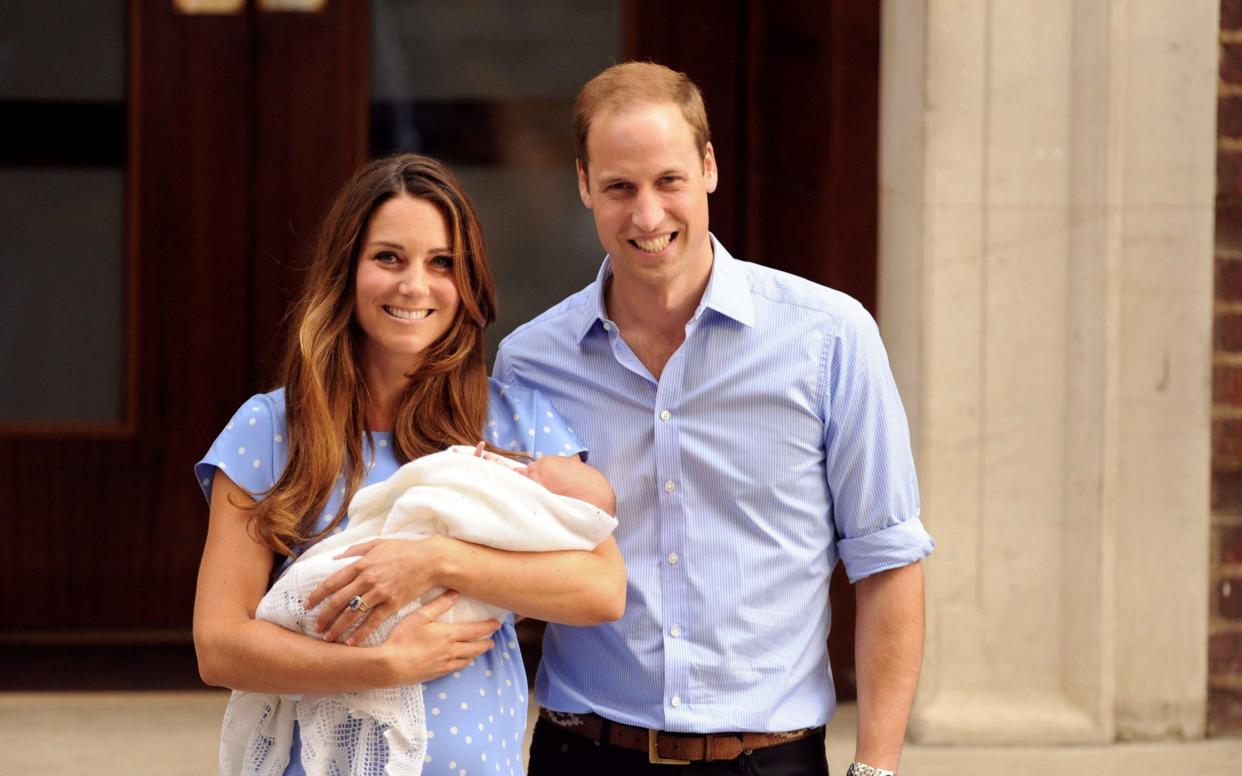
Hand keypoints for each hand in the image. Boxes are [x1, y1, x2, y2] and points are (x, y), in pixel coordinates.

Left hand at [306, 537, 446, 643]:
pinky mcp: (392, 604)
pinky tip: (351, 643)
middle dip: (323, 617)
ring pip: (352, 614)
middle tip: (315, 628)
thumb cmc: (404, 550)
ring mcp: (379, 593)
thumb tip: (336, 557)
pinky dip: (360, 634)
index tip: (307, 606)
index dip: (317, 595)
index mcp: (361, 565)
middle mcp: (367, 580)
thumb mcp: (378, 544)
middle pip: (337, 602)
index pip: (331, 583)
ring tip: (328, 638)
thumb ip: (356, 550)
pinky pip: (372, 622)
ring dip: (337, 628)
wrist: (430, 560)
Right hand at [382, 590, 499, 683]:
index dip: (488, 627)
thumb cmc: (403, 638)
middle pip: (475, 647)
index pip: (475, 630)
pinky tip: (461, 662)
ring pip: (467, 659)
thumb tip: (455, 593)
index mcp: (449, 635)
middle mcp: (451, 651)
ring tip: (479, 650)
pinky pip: (456, 669)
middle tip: (492, 640)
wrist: (390, 666)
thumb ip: (438, 605)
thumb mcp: (419, 617)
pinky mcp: (436, 674)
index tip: (497, 624)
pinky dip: (463, 664)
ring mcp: (445, 664)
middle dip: (486, 643)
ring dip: (475, 654)